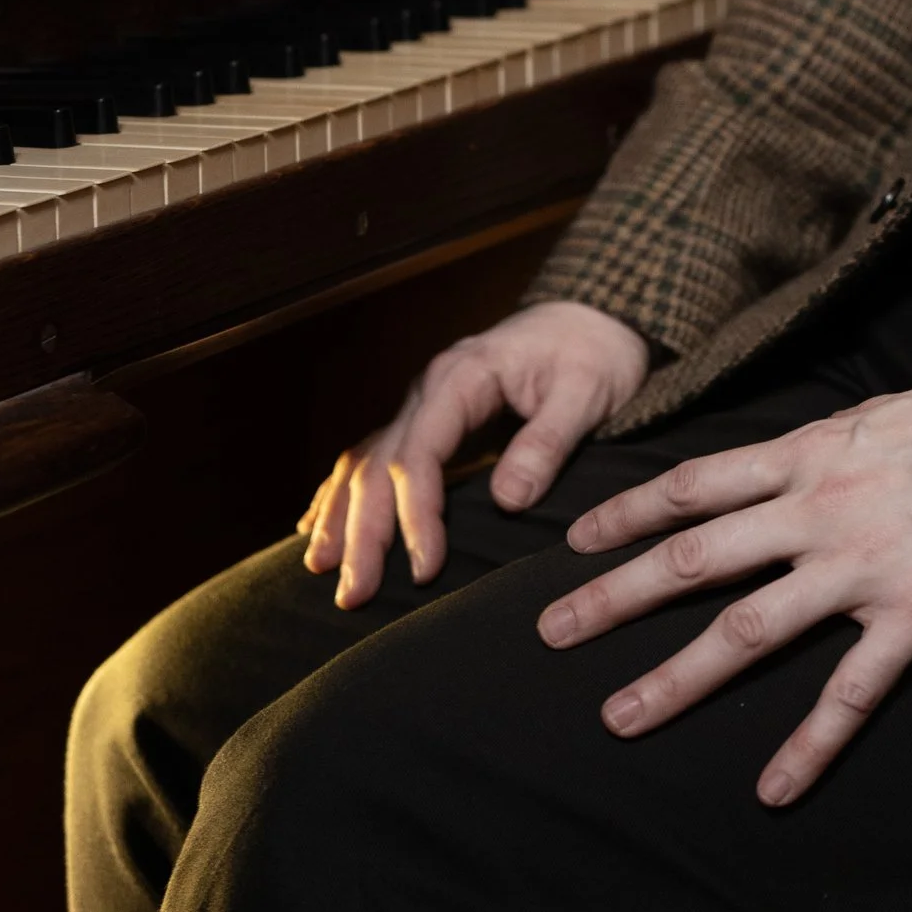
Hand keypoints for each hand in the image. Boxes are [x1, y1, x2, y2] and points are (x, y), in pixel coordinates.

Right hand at [298, 299, 651, 606]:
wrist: (592, 317)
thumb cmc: (593, 355)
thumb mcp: (587, 392)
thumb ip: (548, 442)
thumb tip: (507, 501)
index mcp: (462, 376)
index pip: (420, 453)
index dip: (416, 514)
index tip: (425, 568)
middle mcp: (429, 388)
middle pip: (379, 464)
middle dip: (364, 532)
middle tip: (355, 594)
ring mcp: (423, 403)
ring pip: (365, 462)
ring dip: (342, 517)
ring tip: (321, 571)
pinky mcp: (428, 420)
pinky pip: (372, 457)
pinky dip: (343, 495)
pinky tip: (318, 529)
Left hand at [537, 368, 911, 804]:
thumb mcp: (888, 413)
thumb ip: (834, 444)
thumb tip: (800, 454)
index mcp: (809, 454)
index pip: (694, 484)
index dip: (629, 512)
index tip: (573, 539)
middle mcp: (818, 511)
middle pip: (694, 559)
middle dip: (615, 598)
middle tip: (549, 633)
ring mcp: (862, 568)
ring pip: (748, 632)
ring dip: (677, 678)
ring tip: (619, 718)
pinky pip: (850, 694)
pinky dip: (808, 747)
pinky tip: (772, 792)